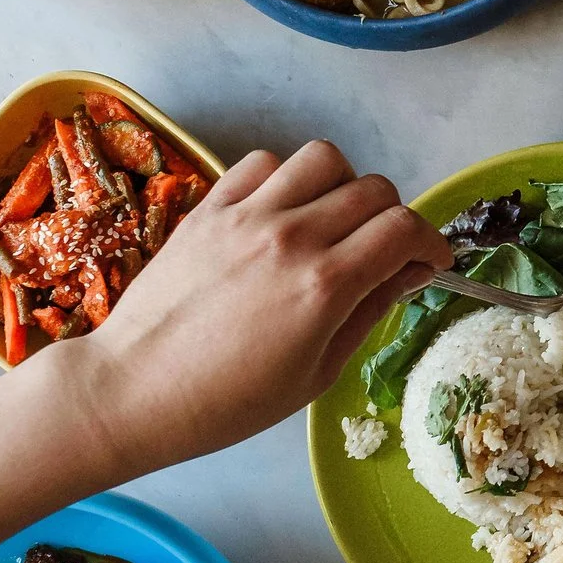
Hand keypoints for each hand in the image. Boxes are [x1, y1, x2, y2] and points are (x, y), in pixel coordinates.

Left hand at [66, 142, 450, 478]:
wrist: (132, 391)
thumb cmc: (227, 403)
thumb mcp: (318, 372)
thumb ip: (370, 310)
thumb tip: (410, 271)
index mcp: (325, 286)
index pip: (404, 229)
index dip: (430, 242)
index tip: (428, 261)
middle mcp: (291, 237)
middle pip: (374, 189)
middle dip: (393, 217)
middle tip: (381, 250)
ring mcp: (246, 215)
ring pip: (323, 159)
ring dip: (342, 185)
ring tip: (331, 220)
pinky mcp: (209, 207)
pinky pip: (264, 162)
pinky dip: (285, 178)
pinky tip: (280, 212)